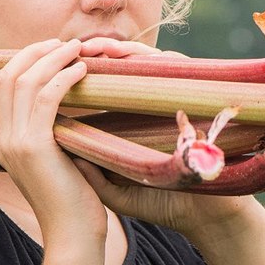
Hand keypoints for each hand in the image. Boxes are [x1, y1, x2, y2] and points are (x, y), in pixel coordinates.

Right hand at [0, 39, 108, 245]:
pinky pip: (47, 96)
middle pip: (5, 79)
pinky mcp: (36, 146)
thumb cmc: (71, 202)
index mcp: (1, 147)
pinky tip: (81, 70)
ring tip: (74, 48)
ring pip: (26, 81)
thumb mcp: (50, 164)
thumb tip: (58, 111)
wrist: (71, 235)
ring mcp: (16, 142)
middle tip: (56, 42)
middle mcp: (3, 141)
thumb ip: (45, 137)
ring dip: (52, 57)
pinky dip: (65, 76)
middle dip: (30, 53)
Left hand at [72, 38, 262, 241]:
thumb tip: (61, 147)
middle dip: (100, 55)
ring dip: (123, 51)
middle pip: (126, 69)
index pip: (108, 88)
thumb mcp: (119, 192)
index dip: (85, 74)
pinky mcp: (199, 100)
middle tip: (73, 50)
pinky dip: (154, 59)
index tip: (55, 71)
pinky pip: (177, 69)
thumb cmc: (165, 203)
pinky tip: (133, 57)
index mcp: (133, 123)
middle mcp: (155, 106)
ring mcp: (178, 100)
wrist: (209, 217)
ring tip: (98, 47)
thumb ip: (93, 175)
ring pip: (148, 63)